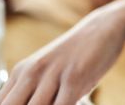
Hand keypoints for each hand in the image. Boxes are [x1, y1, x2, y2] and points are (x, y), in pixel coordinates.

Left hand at [0, 10, 124, 104]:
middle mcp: (32, 72)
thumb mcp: (49, 71)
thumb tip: (30, 103)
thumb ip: (35, 93)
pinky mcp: (75, 78)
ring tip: (58, 103)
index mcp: (21, 72)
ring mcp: (53, 75)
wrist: (103, 27)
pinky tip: (75, 103)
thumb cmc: (77, 55)